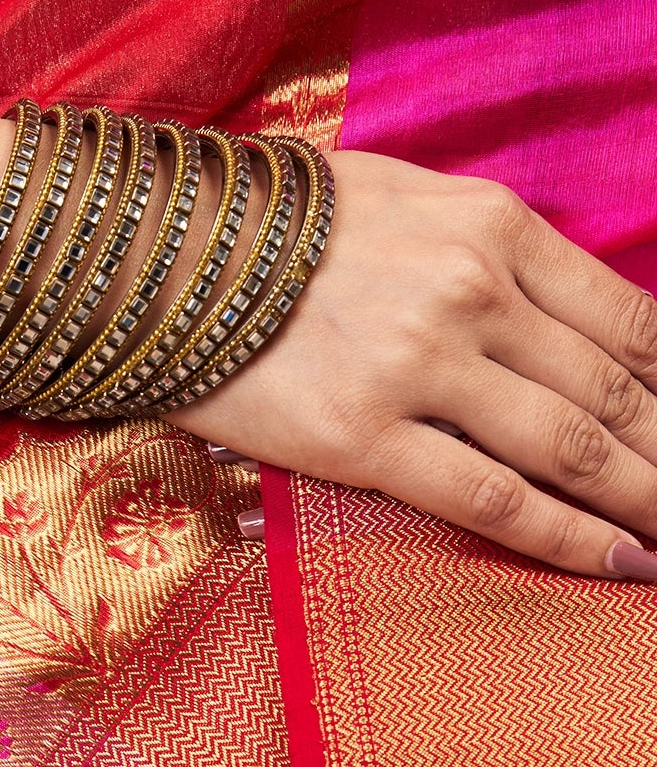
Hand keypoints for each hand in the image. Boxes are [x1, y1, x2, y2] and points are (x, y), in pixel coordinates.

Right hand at [174, 149, 656, 579]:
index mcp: (491, 229)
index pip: (629, 319)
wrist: (157, 254)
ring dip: (643, 500)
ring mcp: (420, 368)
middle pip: (614, 390)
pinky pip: (491, 498)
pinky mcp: (364, 438)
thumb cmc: (279, 228)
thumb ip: (492, 256)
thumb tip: (563, 325)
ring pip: (571, 447)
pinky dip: (567, 538)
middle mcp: (472, 293)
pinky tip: (616, 563)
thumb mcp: (407, 203)